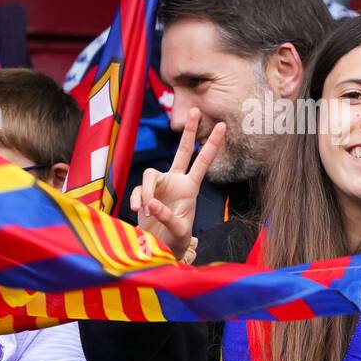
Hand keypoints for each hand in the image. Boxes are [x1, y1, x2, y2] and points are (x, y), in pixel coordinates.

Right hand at [129, 108, 224, 259]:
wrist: (160, 249)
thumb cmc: (176, 241)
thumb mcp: (178, 231)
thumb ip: (167, 217)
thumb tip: (152, 204)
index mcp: (190, 188)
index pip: (203, 162)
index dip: (212, 145)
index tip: (223, 126)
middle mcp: (176, 182)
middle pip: (183, 151)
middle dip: (189, 131)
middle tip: (195, 110)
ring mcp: (160, 186)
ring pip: (150, 174)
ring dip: (147, 191)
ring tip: (148, 210)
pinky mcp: (144, 194)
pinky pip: (138, 190)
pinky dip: (137, 200)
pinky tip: (138, 212)